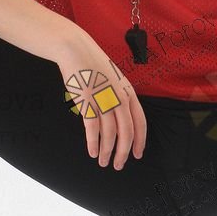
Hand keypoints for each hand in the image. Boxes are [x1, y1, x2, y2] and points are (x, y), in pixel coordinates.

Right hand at [56, 35, 146, 169]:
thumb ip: (120, 98)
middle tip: (118, 165)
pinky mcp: (87, 101)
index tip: (137, 155)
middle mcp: (119, 98)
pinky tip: (92, 152)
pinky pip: (93, 129)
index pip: (140, 123)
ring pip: (109, 134)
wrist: (76, 50)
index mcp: (129, 93)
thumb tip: (122, 120)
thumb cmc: (94, 66)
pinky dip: (93, 143)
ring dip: (106, 151)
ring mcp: (104, 100)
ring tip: (102, 161)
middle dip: (123, 153)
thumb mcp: (115, 80)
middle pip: (126, 133)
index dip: (140, 141)